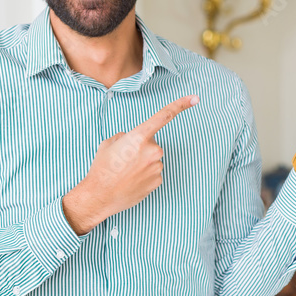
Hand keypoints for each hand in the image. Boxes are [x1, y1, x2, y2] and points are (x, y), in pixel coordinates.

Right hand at [63, 94, 198, 233]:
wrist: (100, 196)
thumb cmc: (102, 168)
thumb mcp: (109, 143)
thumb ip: (126, 136)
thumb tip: (133, 138)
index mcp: (139, 137)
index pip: (164, 116)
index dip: (181, 105)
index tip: (195, 98)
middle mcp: (152, 150)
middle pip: (152, 143)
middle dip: (141, 148)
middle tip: (124, 160)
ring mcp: (157, 167)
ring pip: (153, 159)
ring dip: (143, 162)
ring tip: (126, 171)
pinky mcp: (158, 181)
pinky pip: (154, 172)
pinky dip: (145, 175)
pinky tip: (132, 180)